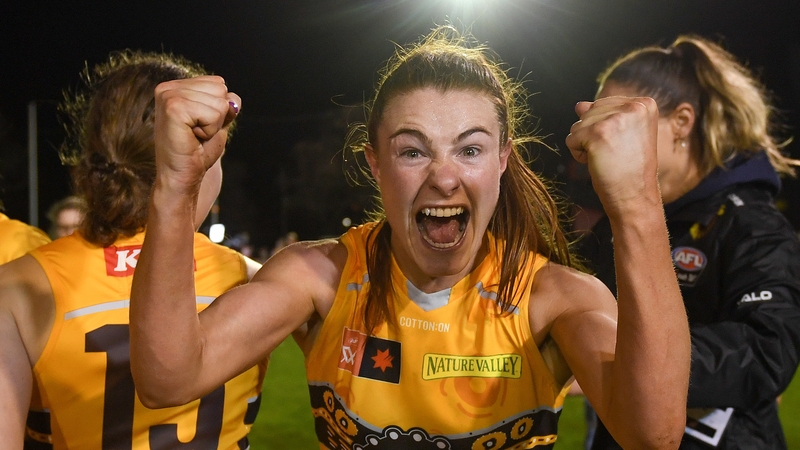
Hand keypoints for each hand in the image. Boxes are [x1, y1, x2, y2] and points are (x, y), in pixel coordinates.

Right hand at [153, 76, 239, 195]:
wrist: (182, 176)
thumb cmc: (198, 151)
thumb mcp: (217, 122)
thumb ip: (227, 105)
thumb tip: (233, 100)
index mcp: (176, 87)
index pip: (219, 83)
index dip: (218, 109)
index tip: (199, 125)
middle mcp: (168, 87)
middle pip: (220, 89)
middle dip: (217, 116)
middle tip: (197, 132)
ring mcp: (168, 96)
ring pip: (219, 102)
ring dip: (213, 125)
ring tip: (194, 135)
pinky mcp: (173, 107)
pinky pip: (214, 114)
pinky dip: (210, 130)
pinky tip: (192, 137)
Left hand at [565, 96, 660, 218]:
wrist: (635, 196)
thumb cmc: (629, 169)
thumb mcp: (622, 135)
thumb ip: (603, 115)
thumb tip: (580, 105)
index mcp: (644, 104)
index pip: (604, 104)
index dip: (605, 128)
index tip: (623, 145)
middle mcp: (634, 106)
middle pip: (589, 112)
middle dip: (593, 135)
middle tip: (615, 154)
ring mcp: (616, 118)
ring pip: (578, 125)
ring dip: (585, 145)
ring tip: (608, 158)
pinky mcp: (598, 132)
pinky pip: (571, 139)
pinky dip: (579, 155)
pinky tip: (598, 163)